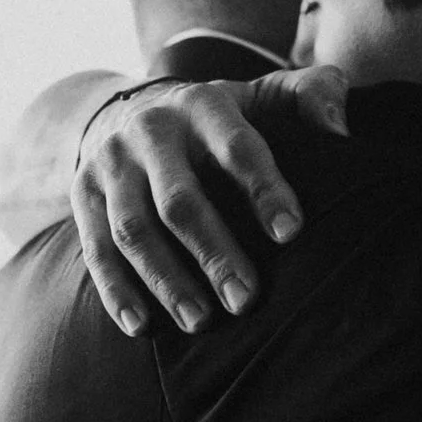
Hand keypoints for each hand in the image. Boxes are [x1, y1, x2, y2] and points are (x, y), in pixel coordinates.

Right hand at [73, 66, 349, 335]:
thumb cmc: (215, 117)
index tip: (290, 233)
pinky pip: (96, 249)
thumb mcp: (260, 94)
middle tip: (246, 300)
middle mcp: (151, 132)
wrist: (120, 110)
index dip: (264, 188)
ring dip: (166, 281)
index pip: (237, 147)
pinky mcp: (81, 195)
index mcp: (202, 105)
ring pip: (134, 230)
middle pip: (180, 200)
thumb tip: (340, 127)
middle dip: (213, 253)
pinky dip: (117, 291)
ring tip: (201, 322)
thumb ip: (310, 94)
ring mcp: (110, 165)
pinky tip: (143, 327)